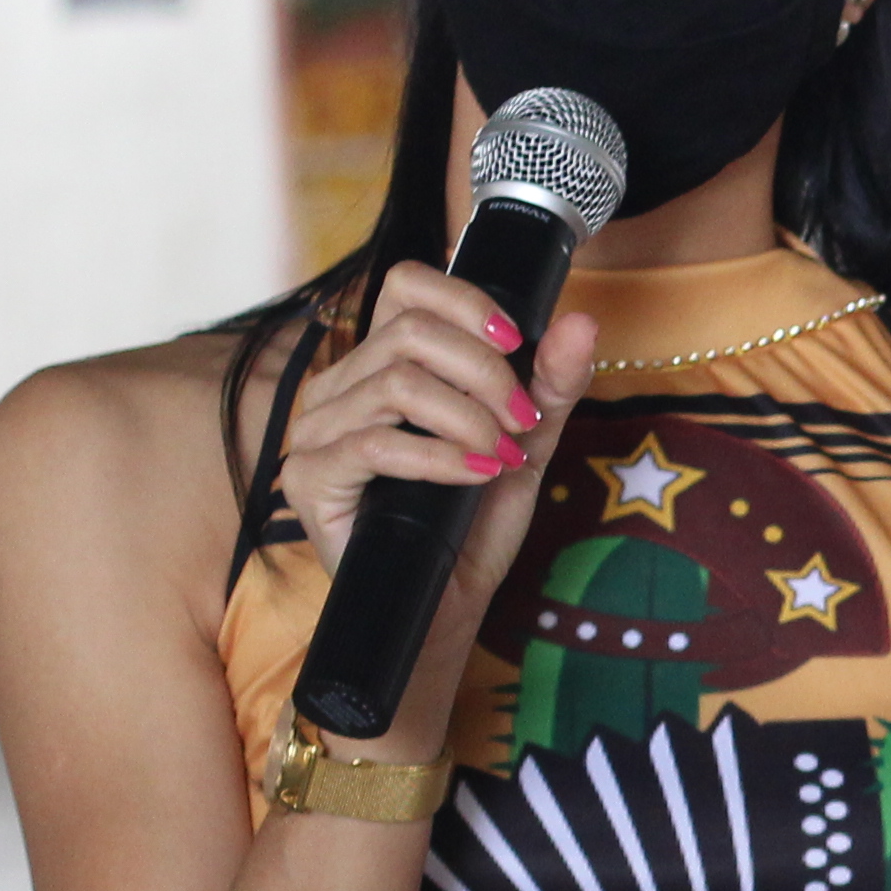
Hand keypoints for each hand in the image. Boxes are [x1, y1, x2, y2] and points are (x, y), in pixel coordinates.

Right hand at [276, 260, 596, 743]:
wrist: (445, 605)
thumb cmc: (474, 524)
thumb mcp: (526, 443)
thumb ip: (552, 383)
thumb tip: (582, 320)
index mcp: (384, 364)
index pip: (406, 285)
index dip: (466, 302)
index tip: (518, 343)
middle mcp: (340, 386)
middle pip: (408, 332)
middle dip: (485, 373)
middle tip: (522, 421)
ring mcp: (315, 430)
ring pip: (396, 383)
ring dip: (469, 418)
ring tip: (502, 456)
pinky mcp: (308, 478)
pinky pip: (375, 443)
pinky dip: (441, 457)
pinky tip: (477, 474)